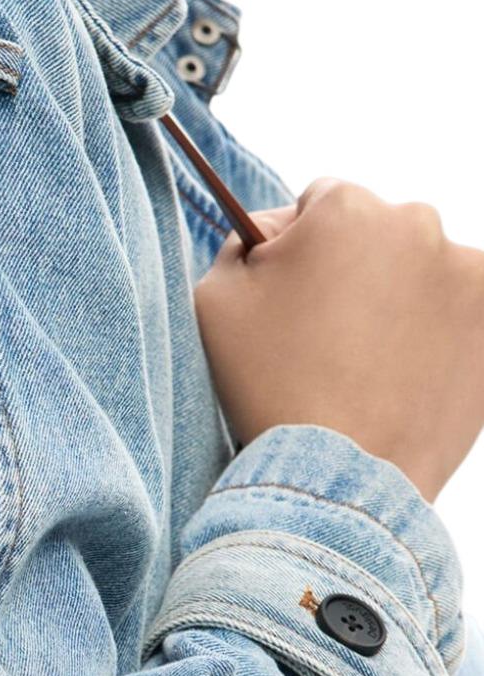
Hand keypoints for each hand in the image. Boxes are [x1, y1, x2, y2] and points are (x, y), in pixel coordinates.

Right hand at [193, 177, 483, 504]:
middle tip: (328, 335)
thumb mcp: (216, 300)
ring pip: (421, 268)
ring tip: (370, 361)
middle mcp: (418, 223)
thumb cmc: (271, 385)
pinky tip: (407, 370)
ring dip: (399, 296)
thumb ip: (239, 243)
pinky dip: (438, 329)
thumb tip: (268, 232)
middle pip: (377, 231)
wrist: (340, 474)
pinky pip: (459, 308)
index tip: (294, 296)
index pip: (318, 201)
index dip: (298, 248)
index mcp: (346, 207)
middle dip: (354, 268)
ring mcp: (466, 272)